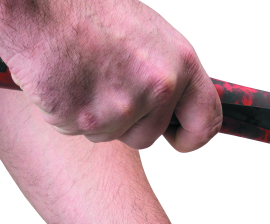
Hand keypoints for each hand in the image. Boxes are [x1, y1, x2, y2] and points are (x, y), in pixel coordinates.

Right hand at [2, 0, 221, 150]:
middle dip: (127, 123)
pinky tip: (63, 79)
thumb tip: (177, 105)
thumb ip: (167, 73)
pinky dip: (68, 112)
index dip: (192, 137)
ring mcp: (123, 106)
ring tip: (82, 74)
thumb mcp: (148, 36)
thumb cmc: (88, 11)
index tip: (178, 139)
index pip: (206, 120)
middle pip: (148, 136)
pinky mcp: (88, 119)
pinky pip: (80, 131)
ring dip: (97, 116)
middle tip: (105, 84)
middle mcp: (158, 86)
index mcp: (180, 62)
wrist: (39, 5)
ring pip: (114, 136)